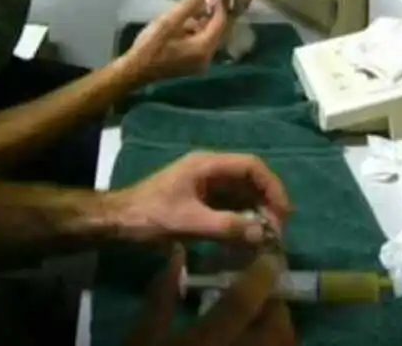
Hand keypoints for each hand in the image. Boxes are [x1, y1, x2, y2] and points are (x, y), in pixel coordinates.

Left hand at [115, 152, 290, 244]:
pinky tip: (249, 237)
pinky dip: (243, 219)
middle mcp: (210, 169)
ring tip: (267, 237)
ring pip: (242, 193)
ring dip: (257, 212)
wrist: (117, 222)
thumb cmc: (149, 216)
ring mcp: (206, 184)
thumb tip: (263, 233)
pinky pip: (231, 205)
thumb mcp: (189, 223)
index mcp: (208, 164)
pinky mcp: (201, 200)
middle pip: (250, 179)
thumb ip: (226, 227)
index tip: (284, 213)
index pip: (252, 166)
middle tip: (278, 231)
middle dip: (268, 202)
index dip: (273, 186)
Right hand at [124, 0, 226, 83]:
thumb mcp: (168, 22)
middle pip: (216, 30)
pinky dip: (196, 32)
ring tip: (189, 7)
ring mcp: (200, 63)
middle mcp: (207, 58)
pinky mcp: (192, 65)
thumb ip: (187, 5)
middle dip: (210, 13)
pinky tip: (183, 23)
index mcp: (204, 48)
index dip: (218, 4)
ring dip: (201, 22)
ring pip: (208, 37)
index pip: (220, 22)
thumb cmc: (150, 46)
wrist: (135, 71)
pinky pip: (201, 44)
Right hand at [125, 246, 293, 345]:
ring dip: (280, 331)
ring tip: (262, 322)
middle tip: (264, 295)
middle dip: (276, 307)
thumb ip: (161, 296)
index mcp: (202, 345)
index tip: (268, 258)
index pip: (240, 305)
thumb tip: (178, 254)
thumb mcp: (141, 339)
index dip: (260, 277)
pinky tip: (257, 342)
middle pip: (276, 330)